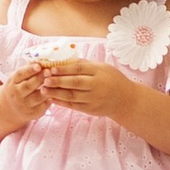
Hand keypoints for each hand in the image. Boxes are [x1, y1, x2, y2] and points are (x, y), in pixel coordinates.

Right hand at [0, 67, 54, 128]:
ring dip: (47, 89)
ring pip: (37, 97)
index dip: (30, 70)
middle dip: (40, 78)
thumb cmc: (18, 87)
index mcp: (12, 83)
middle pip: (28, 86)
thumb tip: (43, 60)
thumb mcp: (18, 78)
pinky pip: (43, 106)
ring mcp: (24, 105)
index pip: (20, 75)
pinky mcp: (33, 113)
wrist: (10, 108)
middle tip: (49, 71)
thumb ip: (28, 71)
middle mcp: (17, 94)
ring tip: (55, 81)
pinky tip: (55, 93)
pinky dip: (50, 99)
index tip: (39, 66)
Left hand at [24, 58, 142, 126]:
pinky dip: (62, 103)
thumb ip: (86, 65)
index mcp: (99, 72)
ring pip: (72, 96)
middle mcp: (96, 86)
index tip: (51, 68)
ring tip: (43, 90)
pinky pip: (74, 106)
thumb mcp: (103, 67)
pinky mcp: (91, 109)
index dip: (64, 69)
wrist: (125, 100)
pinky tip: (52, 99)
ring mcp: (94, 99)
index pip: (79, 70)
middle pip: (74, 83)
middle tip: (44, 79)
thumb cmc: (112, 79)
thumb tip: (65, 60)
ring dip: (56, 93)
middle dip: (57, 81)